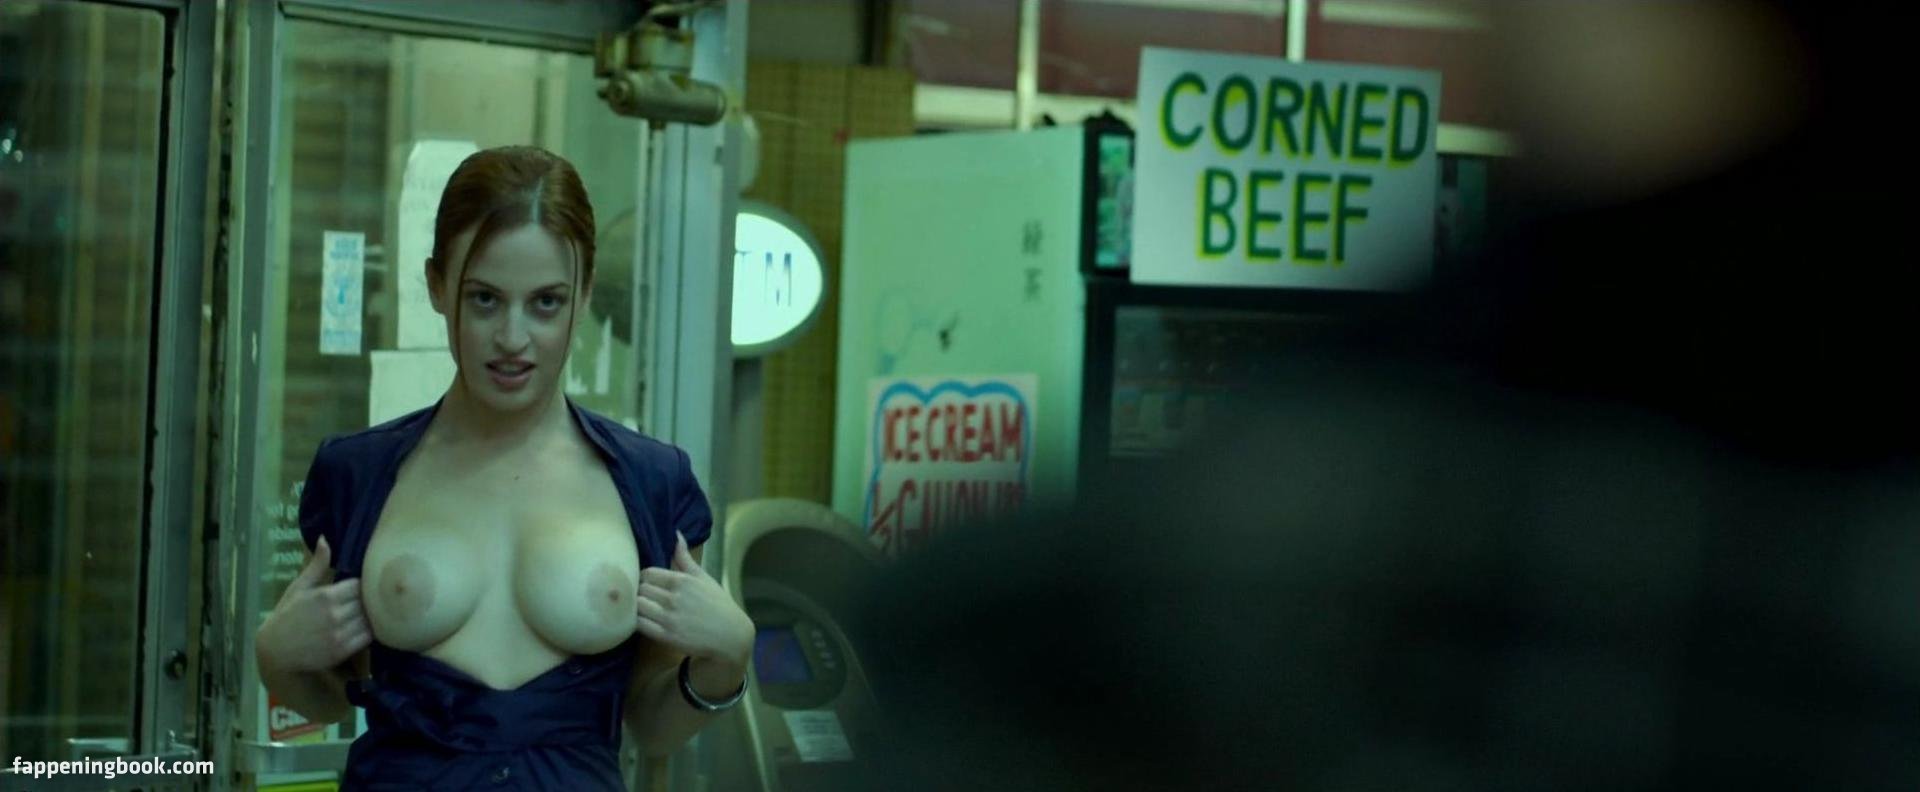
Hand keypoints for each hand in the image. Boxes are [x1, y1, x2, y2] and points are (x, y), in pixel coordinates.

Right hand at [256, 537, 371, 673]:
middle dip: (366, 600)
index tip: (357, 587)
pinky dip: (369, 631)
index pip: (359, 584)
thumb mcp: (299, 587)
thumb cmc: (286, 615)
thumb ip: (317, 565)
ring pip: (370, 619)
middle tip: (364, 600)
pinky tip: (363, 627)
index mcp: (325, 596)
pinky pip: (367, 637)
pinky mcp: (342, 651)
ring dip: (370, 615)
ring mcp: (340, 634)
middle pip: (367, 601)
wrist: (275, 650)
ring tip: (366, 613)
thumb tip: (324, 539)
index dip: (360, 585)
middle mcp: (335, 614)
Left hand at [635, 532, 754, 667]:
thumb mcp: (703, 577)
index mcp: (682, 581)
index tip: (650, 584)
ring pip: (637, 605)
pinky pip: (639, 624)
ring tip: (645, 609)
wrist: (730, 634)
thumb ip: (684, 557)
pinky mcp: (666, 636)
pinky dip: (637, 621)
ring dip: (637, 606)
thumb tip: (675, 534)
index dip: (645, 579)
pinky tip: (645, 621)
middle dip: (641, 592)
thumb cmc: (717, 604)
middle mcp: (673, 598)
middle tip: (646, 597)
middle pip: (640, 589)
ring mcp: (669, 618)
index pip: (647, 573)